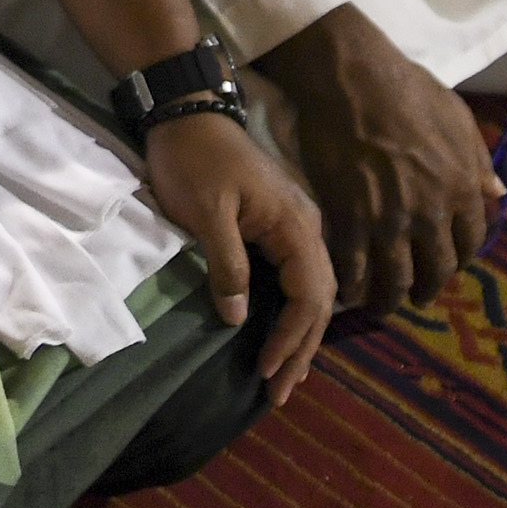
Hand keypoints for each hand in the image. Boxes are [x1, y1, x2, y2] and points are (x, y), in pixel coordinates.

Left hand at [138, 107, 330, 408]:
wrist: (188, 114)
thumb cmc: (195, 160)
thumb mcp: (206, 213)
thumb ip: (227, 265)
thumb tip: (239, 319)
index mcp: (295, 225)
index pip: (309, 295)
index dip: (291, 338)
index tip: (265, 371)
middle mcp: (306, 229)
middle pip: (318, 301)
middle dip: (302, 349)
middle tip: (280, 394)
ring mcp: (295, 227)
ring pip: (311, 292)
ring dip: (300, 336)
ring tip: (285, 377)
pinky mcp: (278, 228)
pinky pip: (296, 279)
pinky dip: (294, 314)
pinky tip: (284, 335)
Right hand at [265, 5, 498, 313]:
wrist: (354, 80)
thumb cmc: (409, 89)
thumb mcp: (459, 118)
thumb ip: (479, 160)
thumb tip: (498, 191)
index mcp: (462, 188)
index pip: (471, 242)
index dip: (460, 259)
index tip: (448, 263)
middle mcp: (431, 213)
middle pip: (436, 270)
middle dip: (429, 288)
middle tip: (418, 294)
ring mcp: (389, 221)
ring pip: (396, 280)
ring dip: (391, 299)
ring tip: (383, 304)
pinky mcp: (350, 220)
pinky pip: (355, 270)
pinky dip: (353, 288)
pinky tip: (349, 292)